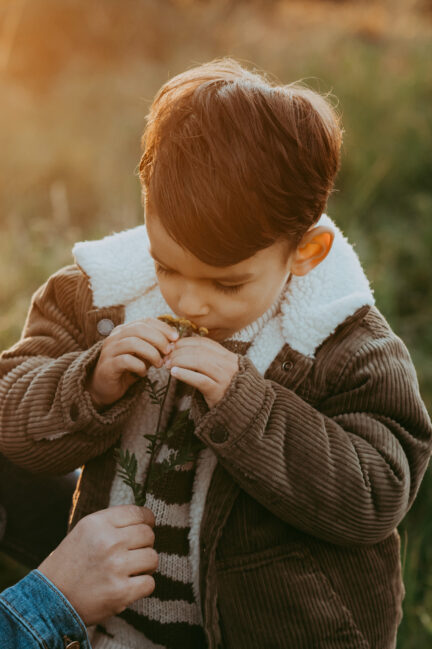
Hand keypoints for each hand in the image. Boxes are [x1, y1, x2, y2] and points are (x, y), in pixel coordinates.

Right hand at [38, 505, 157, 625]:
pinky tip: (130, 585)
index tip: (147, 526)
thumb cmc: (70, 564)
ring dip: (145, 565)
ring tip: (131, 570)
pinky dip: (143, 586)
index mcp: (98, 523)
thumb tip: (145, 518)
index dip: (147, 520)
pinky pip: (149, 583)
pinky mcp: (120, 592)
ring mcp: (115, 567)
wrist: (49, 600)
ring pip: (152, 558)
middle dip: (145, 544)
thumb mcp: (84, 531)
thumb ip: (111, 523)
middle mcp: (108, 542)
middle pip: (148, 534)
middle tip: (133, 552)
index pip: (138, 512)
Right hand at [86, 318, 178, 407]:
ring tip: (159, 364)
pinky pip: (126, 360)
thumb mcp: (143, 354)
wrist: (105, 387)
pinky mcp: (108, 365)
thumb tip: (173, 341)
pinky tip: (143, 374)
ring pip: (133, 343)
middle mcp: (115, 337)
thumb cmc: (127, 368)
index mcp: (124, 330)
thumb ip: (154, 346)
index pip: (145, 321)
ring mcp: (109, 350)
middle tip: (168, 352)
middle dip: (158, 339)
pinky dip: (139, 366)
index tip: (176, 338)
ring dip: (151, 353)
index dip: (162, 327)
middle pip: (139, 329)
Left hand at [164, 336, 238, 407]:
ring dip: (180, 361)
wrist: (238, 409)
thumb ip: (202, 359)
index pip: (204, 343)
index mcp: (228, 356)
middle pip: (200, 351)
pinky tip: (174, 373)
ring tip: (169, 364)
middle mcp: (228, 364)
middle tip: (167, 356)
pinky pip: (200, 380)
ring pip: (199, 362)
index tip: (173, 346)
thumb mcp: (217, 370)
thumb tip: (177, 347)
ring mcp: (225, 378)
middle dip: (180, 351)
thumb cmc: (222, 388)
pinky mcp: (218, 391)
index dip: (186, 342)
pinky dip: (185, 374)